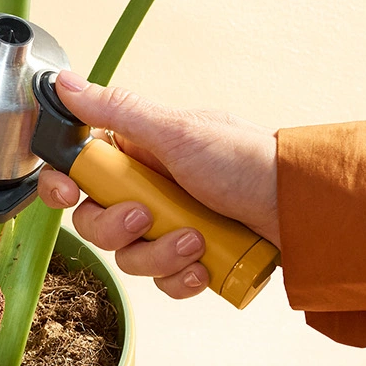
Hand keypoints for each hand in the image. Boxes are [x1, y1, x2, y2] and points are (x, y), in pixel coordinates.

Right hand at [37, 71, 280, 298]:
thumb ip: (116, 111)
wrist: (301, 208)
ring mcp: (170, 227)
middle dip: (117, 227)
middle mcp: (150, 191)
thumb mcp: (176, 132)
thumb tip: (66, 83)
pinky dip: (181, 278)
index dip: (64, 185)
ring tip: (197, 239)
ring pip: (130, 257)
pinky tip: (203, 268)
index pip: (80, 171)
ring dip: (159, 254)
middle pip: (96, 222)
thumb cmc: (245, 159)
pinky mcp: (192, 259)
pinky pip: (163, 282)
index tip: (67, 193)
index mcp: (139, 154)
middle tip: (145, 216)